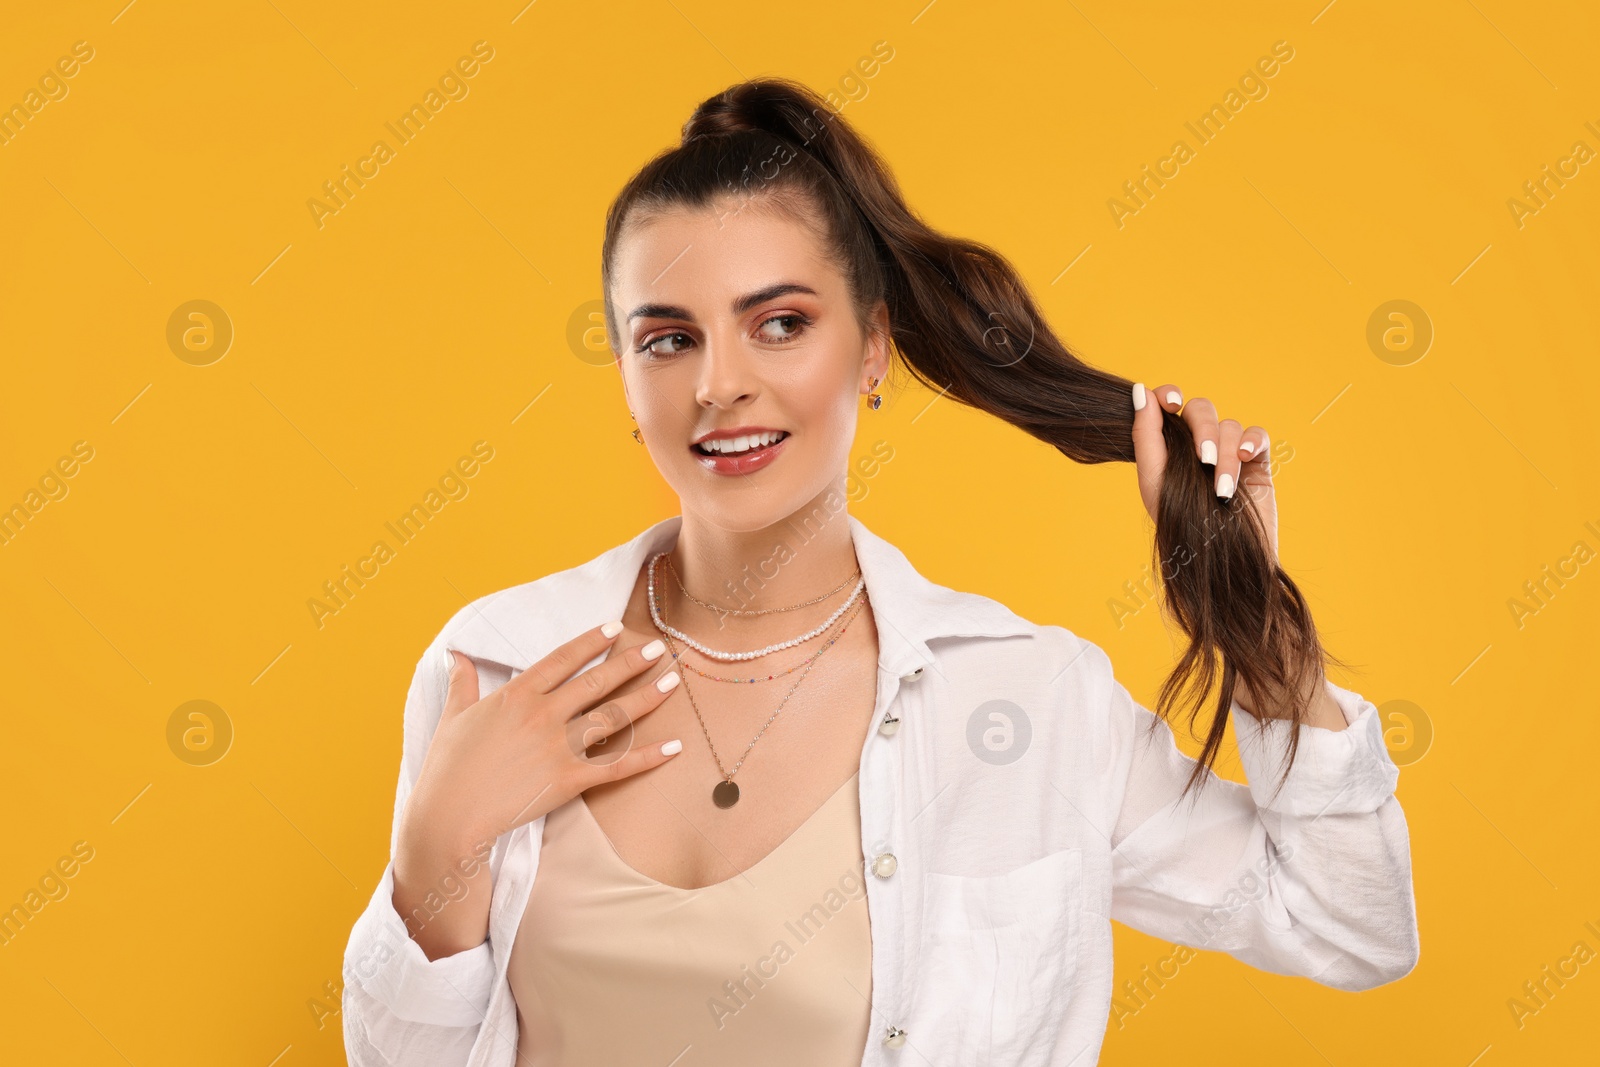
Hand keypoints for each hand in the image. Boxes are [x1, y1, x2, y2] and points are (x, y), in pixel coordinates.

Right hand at [404, 625, 683, 849]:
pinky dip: (648, 757)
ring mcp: (559, 747)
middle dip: (631, 662)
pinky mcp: (569, 780)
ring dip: (647, 698)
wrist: (450, 817)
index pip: (563, 659)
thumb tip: (457, 654)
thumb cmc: (447, 768)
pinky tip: (674, 747)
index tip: (616, 628)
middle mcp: (544, 714)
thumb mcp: (453, 717)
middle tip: (658, 648)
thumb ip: (463, 683)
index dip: (591, 642)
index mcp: (517, 695)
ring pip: (613, 716)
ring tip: (673, 682)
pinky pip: (617, 766)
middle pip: (597, 682)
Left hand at [1130, 382, 1278, 564]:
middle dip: (1202, 430)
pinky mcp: (1257, 464)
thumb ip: (1146, 435)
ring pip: (1229, 426)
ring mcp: (1227, 454)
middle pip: (1201, 410)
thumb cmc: (1184, 528)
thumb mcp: (1154, 481)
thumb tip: (1140, 391)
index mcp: (1168, 449)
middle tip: (1202, 460)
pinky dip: (1251, 442)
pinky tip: (1245, 460)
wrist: (1224, 563)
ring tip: (1222, 490)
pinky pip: (1257, 435)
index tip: (1170, 403)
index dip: (1168, 395)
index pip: (1168, 405)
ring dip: (1225, 455)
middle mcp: (1197, 447)